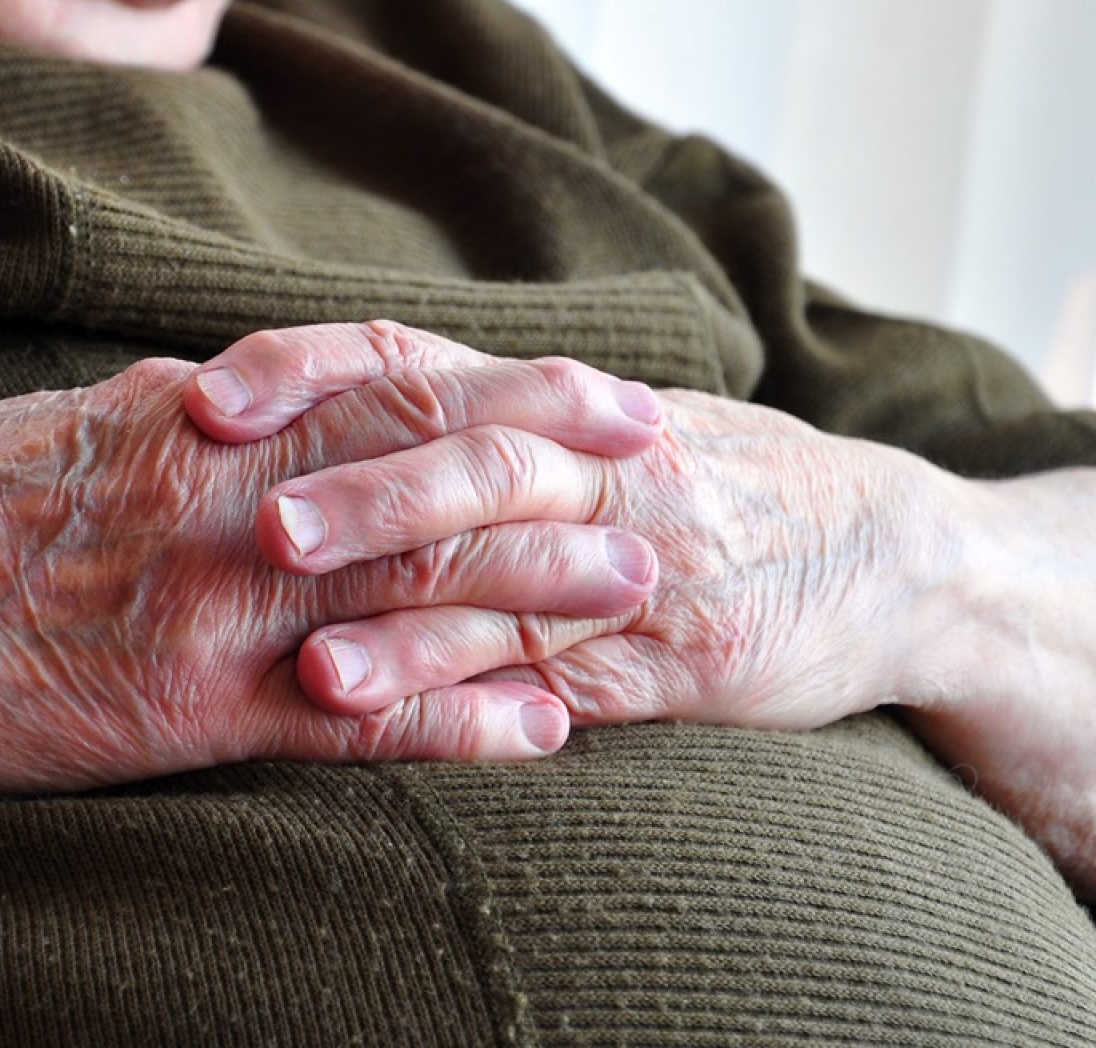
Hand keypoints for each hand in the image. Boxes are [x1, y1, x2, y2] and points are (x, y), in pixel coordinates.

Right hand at [0, 326, 666, 795]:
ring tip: (642, 588)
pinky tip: (537, 731)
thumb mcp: (57, 430)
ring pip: (412, 587)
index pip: (383, 388)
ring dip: (536, 586)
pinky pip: (350, 720)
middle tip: (665, 466)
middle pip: (426, 471)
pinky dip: (454, 722)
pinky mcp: (182, 710)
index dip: (502, 384)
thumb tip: (238, 406)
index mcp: (194, 421)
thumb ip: (168, 421)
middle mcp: (224, 496)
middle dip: (556, 468)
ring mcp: (212, 605)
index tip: (589, 389)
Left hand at [187, 320, 952, 730]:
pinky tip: (418, 734)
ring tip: (305, 660)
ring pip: (513, 579)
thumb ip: (482, 421)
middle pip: (466, 460)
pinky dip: (482, 701)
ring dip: (406, 620)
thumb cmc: (720, 485)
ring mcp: (638, 563)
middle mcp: (595, 466)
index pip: (413, 361)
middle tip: (251, 524)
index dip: (305, 372)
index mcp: (556, 403)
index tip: (202, 396)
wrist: (893, 553)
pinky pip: (566, 677)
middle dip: (358, 494)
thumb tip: (326, 414)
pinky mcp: (678, 659)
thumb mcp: (608, 429)